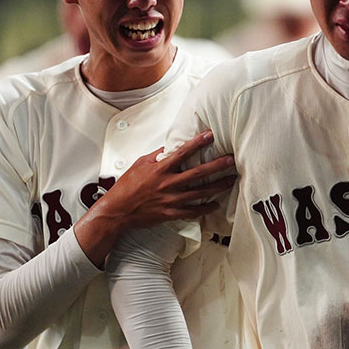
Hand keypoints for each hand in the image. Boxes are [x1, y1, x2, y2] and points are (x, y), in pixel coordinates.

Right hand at [74, 131, 235, 266]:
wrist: (118, 210)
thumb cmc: (127, 186)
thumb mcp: (140, 164)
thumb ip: (158, 155)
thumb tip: (171, 145)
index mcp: (160, 169)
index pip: (182, 152)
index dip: (197, 143)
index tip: (210, 135)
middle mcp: (167, 184)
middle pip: (197, 173)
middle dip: (216, 166)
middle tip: (231, 160)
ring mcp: (170, 199)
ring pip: (199, 193)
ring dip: (217, 187)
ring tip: (231, 180)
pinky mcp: (170, 213)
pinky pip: (192, 211)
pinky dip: (205, 208)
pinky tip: (216, 204)